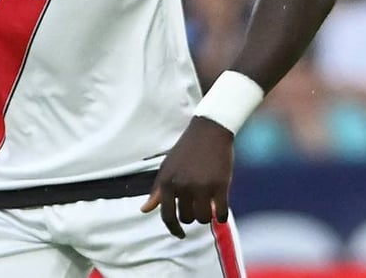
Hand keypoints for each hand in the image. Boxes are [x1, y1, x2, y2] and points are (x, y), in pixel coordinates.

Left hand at [140, 117, 234, 238]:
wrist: (209, 131)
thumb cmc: (186, 150)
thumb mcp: (167, 168)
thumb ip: (157, 191)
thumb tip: (144, 210)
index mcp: (168, 182)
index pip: (167, 216)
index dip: (173, 229)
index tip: (180, 234)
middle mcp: (183, 186)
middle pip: (187, 218)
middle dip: (193, 215)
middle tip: (198, 205)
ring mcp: (202, 187)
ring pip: (203, 218)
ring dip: (207, 216)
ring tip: (209, 205)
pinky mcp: (221, 186)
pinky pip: (221, 213)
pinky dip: (221, 216)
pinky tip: (221, 211)